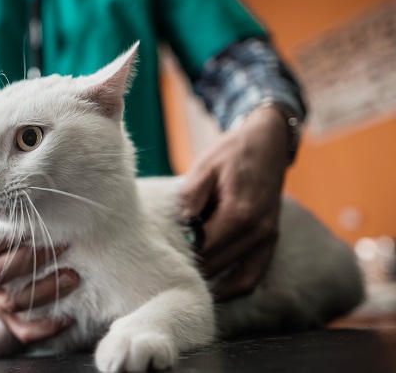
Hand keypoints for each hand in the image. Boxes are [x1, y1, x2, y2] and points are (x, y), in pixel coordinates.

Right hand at [0, 213, 79, 342]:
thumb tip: (17, 180)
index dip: (6, 239)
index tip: (34, 225)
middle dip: (30, 260)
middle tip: (62, 246)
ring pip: (10, 303)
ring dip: (44, 290)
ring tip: (73, 276)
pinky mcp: (2, 319)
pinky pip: (21, 330)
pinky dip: (45, 326)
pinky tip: (68, 315)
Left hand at [179, 106, 290, 300]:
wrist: (267, 141)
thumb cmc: (231, 152)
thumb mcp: (204, 168)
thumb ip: (190, 199)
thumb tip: (179, 228)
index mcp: (240, 213)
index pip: (204, 249)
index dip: (180, 255)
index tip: (159, 255)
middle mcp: (258, 231)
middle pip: (218, 266)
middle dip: (192, 270)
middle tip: (164, 270)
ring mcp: (268, 238)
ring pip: (238, 278)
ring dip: (212, 282)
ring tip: (185, 281)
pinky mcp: (271, 240)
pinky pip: (254, 275)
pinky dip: (235, 287)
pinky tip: (213, 289)